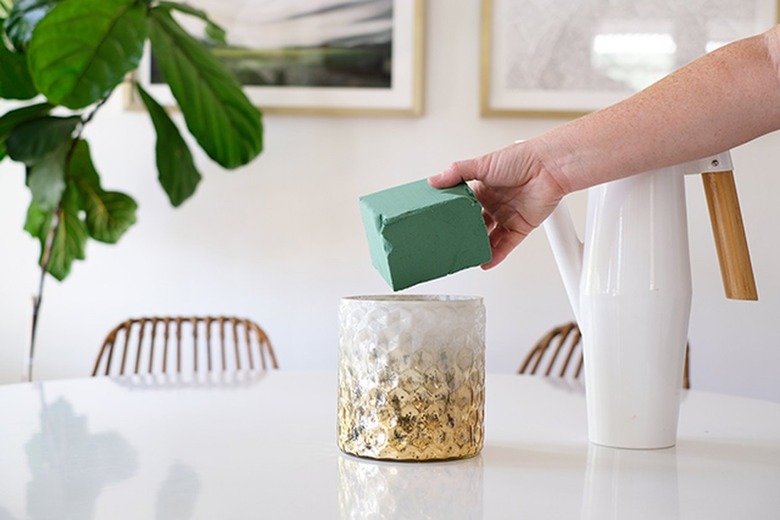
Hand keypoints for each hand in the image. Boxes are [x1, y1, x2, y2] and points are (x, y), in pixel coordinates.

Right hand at [428, 141, 564, 268]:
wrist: (549, 167)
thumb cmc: (520, 159)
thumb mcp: (481, 164)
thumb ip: (456, 173)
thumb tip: (434, 180)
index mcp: (482, 188)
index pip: (463, 206)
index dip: (453, 215)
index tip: (440, 224)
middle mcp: (494, 204)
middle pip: (475, 224)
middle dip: (464, 234)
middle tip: (450, 244)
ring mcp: (507, 217)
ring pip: (489, 237)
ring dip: (479, 247)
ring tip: (465, 256)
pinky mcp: (520, 227)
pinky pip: (505, 245)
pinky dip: (495, 255)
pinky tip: (484, 261)